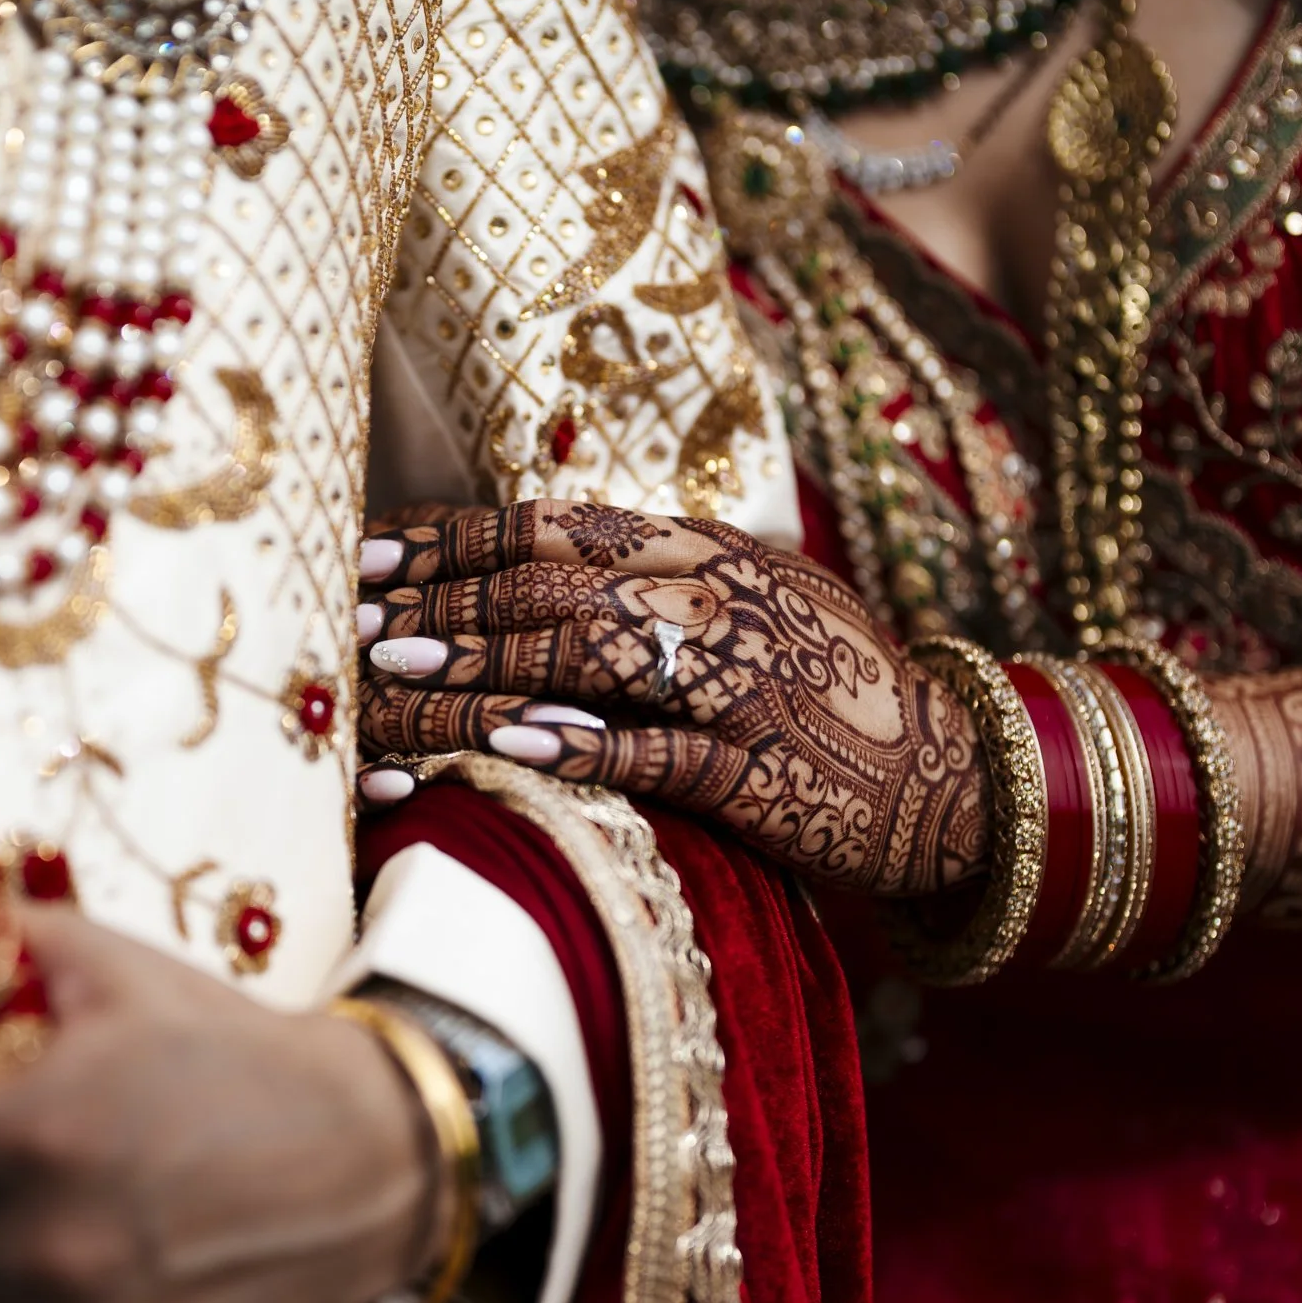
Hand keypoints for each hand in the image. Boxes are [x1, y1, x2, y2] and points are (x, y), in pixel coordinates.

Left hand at [356, 499, 988, 896]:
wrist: (950, 775)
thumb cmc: (828, 688)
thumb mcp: (750, 598)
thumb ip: (653, 574)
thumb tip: (526, 560)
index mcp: (706, 551)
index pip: (553, 527)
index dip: (450, 539)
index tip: (364, 556)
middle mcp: (718, 601)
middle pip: (553, 588)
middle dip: (443, 608)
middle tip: (351, 629)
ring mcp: (741, 683)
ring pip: (590, 658)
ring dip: (484, 668)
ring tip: (396, 682)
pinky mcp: (758, 770)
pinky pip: (656, 752)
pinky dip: (581, 747)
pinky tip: (508, 748)